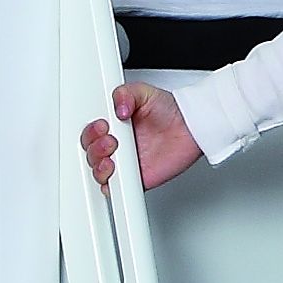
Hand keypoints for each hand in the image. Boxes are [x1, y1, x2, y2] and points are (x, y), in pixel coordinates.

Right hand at [81, 83, 203, 192]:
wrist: (192, 127)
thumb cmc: (170, 111)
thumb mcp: (144, 92)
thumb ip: (126, 94)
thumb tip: (118, 107)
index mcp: (113, 126)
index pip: (90, 134)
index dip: (91, 132)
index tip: (103, 126)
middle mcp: (116, 146)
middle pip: (90, 154)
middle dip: (95, 148)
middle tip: (111, 140)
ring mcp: (124, 163)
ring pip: (98, 172)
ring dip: (100, 166)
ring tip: (113, 157)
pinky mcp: (134, 179)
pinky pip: (115, 189)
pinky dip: (111, 185)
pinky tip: (117, 173)